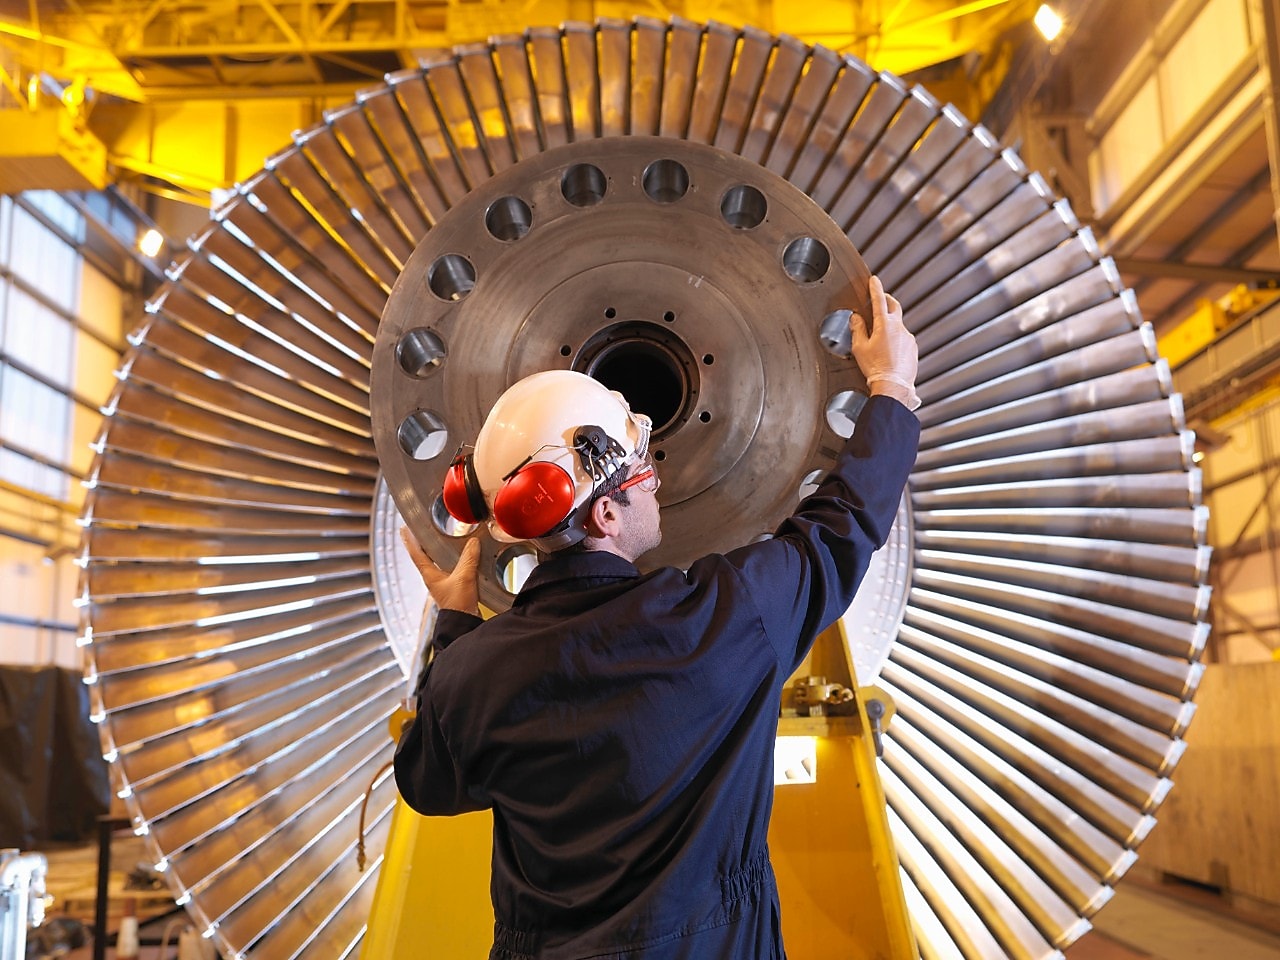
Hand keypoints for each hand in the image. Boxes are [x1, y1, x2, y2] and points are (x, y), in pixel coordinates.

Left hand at [400, 527, 480, 614]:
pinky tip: (463, 557)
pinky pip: (453, 568)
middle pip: (426, 556)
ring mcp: (444, 583)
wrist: (464, 623)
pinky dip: (455, 560)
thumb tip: (472, 543)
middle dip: (425, 543)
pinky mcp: (455, 587)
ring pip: (439, 562)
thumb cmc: (457, 605)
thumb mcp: (463, 577)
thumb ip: (468, 558)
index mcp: (429, 575)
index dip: (409, 540)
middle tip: (423, 531)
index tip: (403, 529)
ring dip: (440, 551)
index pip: (416, 553)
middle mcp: (434, 578)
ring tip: (442, 539)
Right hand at [850, 275, 919, 410]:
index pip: (879, 300)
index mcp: (884, 325)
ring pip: (898, 325)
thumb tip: (856, 318)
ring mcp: (908, 338)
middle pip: (894, 306)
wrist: (893, 386)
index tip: (874, 280)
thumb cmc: (876, 369)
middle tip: (881, 299)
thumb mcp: (859, 348)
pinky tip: (888, 352)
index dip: (875, 288)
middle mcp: (899, 328)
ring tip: (879, 339)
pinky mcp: (913, 348)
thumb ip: (857, 329)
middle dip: (887, 300)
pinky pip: (903, 339)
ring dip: (890, 326)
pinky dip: (896, 340)